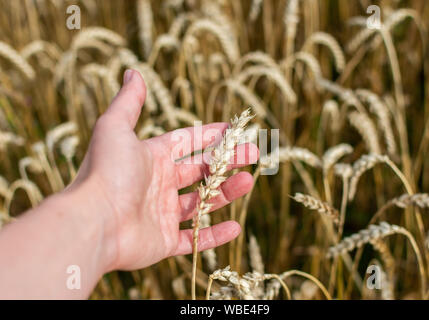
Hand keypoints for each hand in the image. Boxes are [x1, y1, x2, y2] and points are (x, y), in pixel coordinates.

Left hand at [70, 69, 258, 271]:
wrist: (94, 223)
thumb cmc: (106, 172)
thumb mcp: (115, 128)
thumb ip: (129, 102)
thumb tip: (132, 71)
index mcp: (151, 158)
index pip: (187, 142)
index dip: (209, 135)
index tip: (233, 130)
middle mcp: (158, 185)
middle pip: (200, 170)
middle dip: (227, 162)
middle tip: (252, 156)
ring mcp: (161, 214)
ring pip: (202, 202)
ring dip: (226, 193)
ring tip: (248, 182)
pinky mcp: (163, 242)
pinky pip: (194, 239)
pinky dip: (215, 236)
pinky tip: (235, 227)